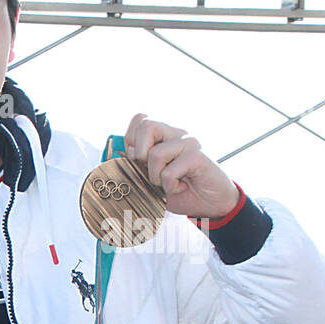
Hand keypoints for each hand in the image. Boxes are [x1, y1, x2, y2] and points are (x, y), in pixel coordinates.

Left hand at [125, 114, 239, 220]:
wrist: (209, 204)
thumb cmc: (180, 190)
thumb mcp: (150, 179)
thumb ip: (135, 165)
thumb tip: (114, 156)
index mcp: (164, 136)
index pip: (140, 119)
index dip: (131, 139)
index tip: (137, 160)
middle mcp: (176, 135)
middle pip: (147, 124)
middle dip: (139, 153)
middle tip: (149, 169)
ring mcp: (188, 144)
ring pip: (155, 153)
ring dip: (155, 177)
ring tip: (167, 183)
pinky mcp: (197, 157)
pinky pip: (169, 171)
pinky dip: (169, 186)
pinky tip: (180, 187)